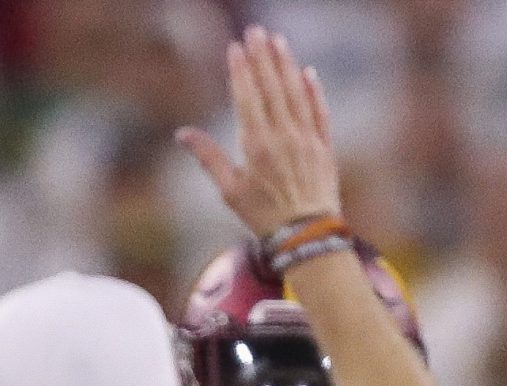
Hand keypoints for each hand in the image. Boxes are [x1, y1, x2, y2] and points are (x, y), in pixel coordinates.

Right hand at [178, 27, 339, 237]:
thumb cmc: (262, 216)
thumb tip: (182, 134)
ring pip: (295, 93)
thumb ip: (208, 157)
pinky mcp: (324, 145)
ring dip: (286, 64)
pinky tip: (307, 72)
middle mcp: (283, 135)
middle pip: (271, 87)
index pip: (247, 97)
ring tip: (277, 41)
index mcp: (256, 145)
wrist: (305, 233)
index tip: (236, 48)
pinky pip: (319, 111)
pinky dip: (313, 90)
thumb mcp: (229, 190)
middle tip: (255, 31)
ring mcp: (306, 137)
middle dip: (262, 57)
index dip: (241, 70)